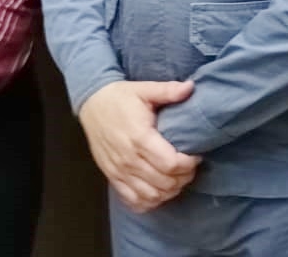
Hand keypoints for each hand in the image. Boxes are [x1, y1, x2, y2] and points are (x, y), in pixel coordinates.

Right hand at [78, 80, 200, 212]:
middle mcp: (129, 159)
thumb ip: (168, 90)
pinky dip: (149, 201)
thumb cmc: (120, 97)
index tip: (195, 155)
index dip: (188, 163)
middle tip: (190, 167)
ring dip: (169, 191)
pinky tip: (159, 191)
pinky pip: (133, 200)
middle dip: (183, 178)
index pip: (170, 163)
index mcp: (140, 137)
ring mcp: (119, 171)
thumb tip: (191, 87)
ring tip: (177, 178)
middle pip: (164, 183)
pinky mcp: (112, 177)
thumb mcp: (144, 89)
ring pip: (151, 195)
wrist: (91, 104)